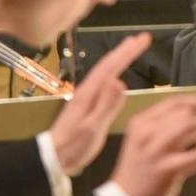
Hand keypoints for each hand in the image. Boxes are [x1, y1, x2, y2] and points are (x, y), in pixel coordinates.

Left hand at [48, 32, 152, 174]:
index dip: (127, 52)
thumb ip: (106, 106)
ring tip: (131, 48)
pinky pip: (103, 80)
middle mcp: (87, 90)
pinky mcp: (87, 104)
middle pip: (108, 65)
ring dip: (119, 58)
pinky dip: (113, 71)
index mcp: (89, 93)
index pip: (111, 67)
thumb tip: (120, 81)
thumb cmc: (73, 146)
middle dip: (125, 50)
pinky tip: (117, 75)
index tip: (143, 39)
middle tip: (142, 38)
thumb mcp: (92, 128)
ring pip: (105, 71)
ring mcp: (86, 96)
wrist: (53, 157)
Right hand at [110, 96, 195, 195]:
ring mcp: (156, 151)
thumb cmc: (138, 171)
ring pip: (190, 126)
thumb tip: (195, 116)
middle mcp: (147, 133)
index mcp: (141, 122)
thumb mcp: (143, 141)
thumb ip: (163, 127)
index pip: (172, 102)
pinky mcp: (167, 169)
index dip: (193, 101)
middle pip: (183, 112)